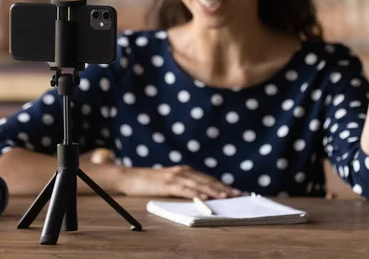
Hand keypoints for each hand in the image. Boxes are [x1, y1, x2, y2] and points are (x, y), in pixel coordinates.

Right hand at [116, 165, 240, 199]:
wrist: (130, 177)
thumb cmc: (150, 182)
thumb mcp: (170, 183)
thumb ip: (184, 186)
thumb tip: (200, 195)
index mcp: (185, 171)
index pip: (207, 178)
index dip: (221, 184)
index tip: (235, 190)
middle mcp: (183, 171)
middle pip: (207, 180)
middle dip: (223, 187)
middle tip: (237, 194)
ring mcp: (175, 177)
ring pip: (199, 184)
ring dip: (213, 190)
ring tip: (226, 196)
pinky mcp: (167, 184)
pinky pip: (185, 190)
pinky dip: (196, 193)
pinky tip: (204, 198)